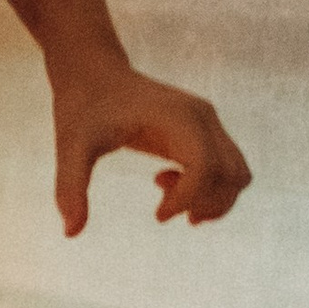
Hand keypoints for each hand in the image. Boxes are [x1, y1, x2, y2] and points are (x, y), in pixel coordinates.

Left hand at [50, 57, 250, 233]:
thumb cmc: (83, 109)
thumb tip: (71, 233)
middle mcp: (201, 116)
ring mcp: (207, 121)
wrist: (94, 74)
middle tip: (164, 211)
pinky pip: (227, 167)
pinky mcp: (204, 129)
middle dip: (206, 204)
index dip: (187, 198)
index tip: (157, 215)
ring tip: (164, 193)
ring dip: (212, 198)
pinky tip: (164, 181)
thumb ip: (71, 187)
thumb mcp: (70, 147)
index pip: (204, 166)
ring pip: (237, 173)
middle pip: (232, 174)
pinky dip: (209, 188)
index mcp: (176, 117)